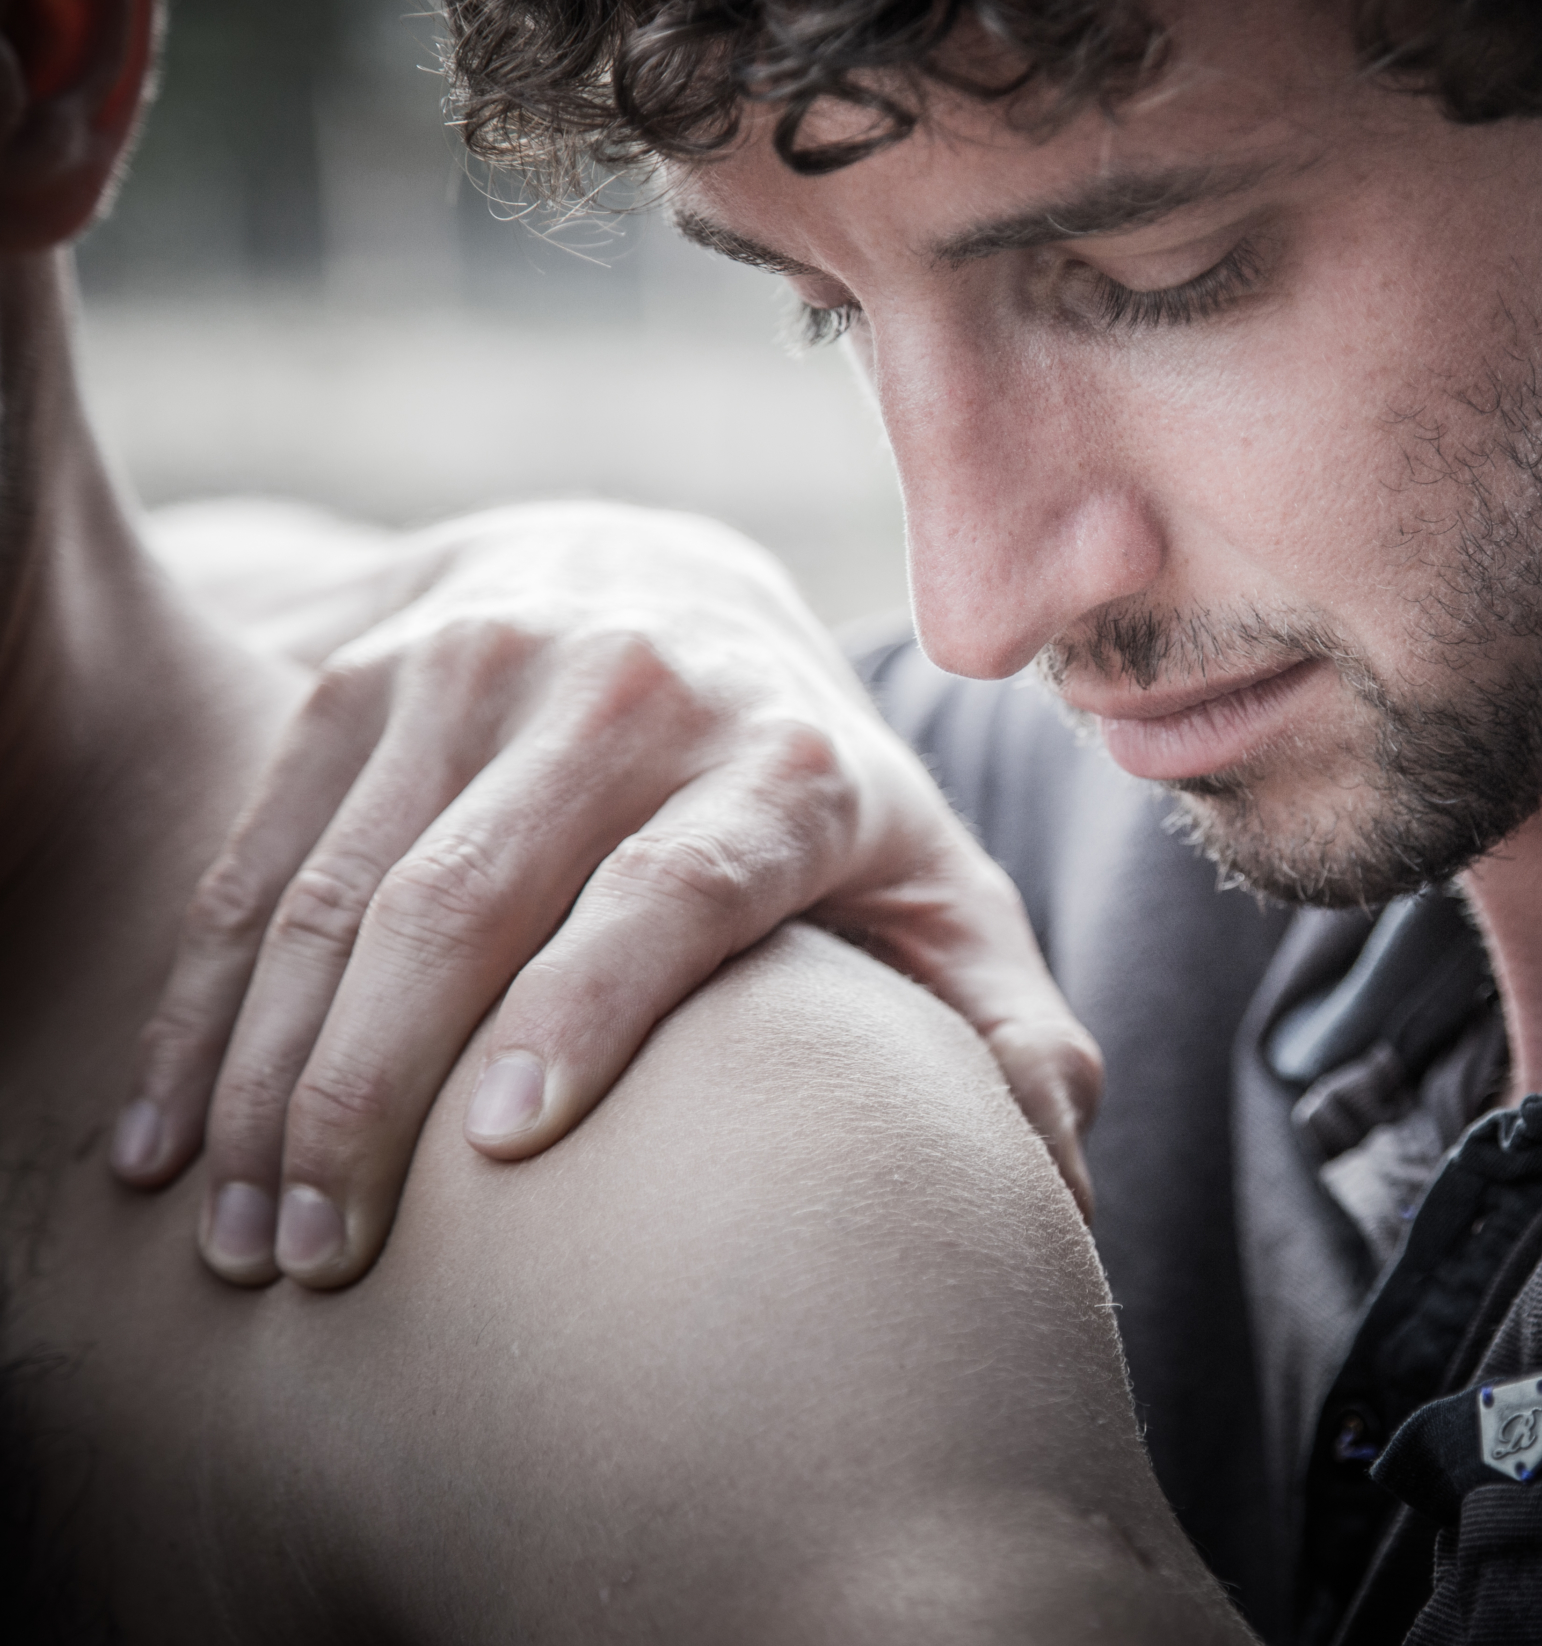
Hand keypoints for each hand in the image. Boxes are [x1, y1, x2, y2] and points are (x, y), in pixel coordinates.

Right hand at [114, 502, 1101, 1287]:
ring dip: (267, 1066)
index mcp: (792, 761)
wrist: (687, 597)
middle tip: (320, 1260)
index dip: (588, 1004)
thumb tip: (1059, 1191)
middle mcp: (636, 692)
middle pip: (475, 896)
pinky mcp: (371, 673)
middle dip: (375, 1091)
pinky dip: (203, 993)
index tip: (503, 1143)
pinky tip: (166, 1127)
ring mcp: (486, 669)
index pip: (676, 885)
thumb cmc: (828, 801)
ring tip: (234, 1229)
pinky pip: (266, 848)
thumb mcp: (940, 891)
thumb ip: (1005, 1027)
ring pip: (346, 885)